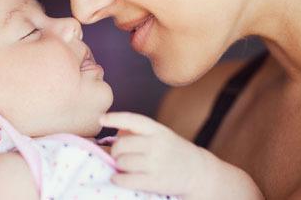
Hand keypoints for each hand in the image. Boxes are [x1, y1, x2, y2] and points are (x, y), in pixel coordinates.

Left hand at [101, 112, 262, 198]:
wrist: (198, 172)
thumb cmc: (173, 152)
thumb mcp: (161, 135)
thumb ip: (139, 132)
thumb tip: (116, 134)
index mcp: (157, 130)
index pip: (132, 119)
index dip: (115, 118)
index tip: (101, 118)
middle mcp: (157, 144)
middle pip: (121, 145)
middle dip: (116, 151)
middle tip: (119, 156)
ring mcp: (156, 163)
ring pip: (122, 163)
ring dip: (118, 166)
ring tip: (124, 167)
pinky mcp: (155, 181)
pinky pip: (126, 179)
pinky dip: (118, 179)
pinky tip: (119, 178)